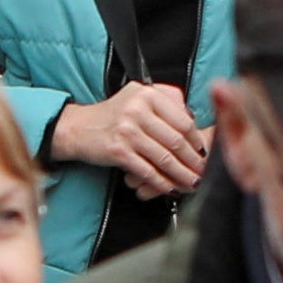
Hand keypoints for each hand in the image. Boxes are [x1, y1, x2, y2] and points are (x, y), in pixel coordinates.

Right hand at [53, 83, 208, 197]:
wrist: (79, 127)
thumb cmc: (113, 114)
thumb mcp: (138, 95)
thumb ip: (166, 99)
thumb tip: (192, 117)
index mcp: (147, 95)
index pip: (182, 119)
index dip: (196, 139)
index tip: (203, 151)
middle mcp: (137, 110)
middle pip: (176, 140)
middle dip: (193, 160)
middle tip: (202, 171)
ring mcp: (127, 131)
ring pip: (164, 158)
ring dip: (182, 175)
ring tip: (192, 183)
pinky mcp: (118, 151)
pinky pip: (147, 171)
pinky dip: (161, 182)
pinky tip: (170, 188)